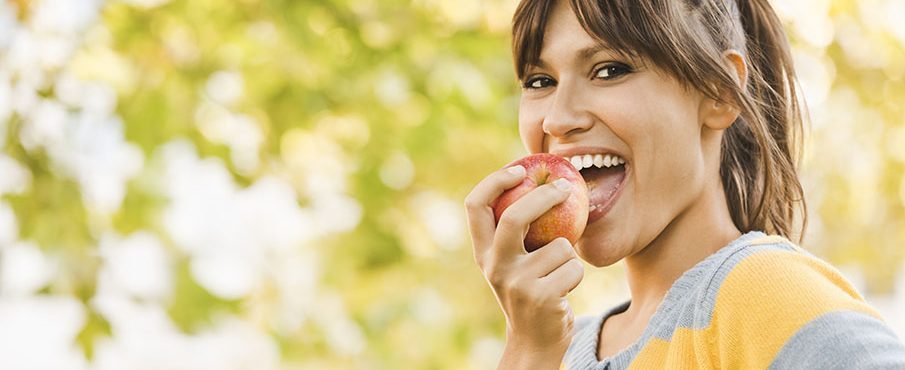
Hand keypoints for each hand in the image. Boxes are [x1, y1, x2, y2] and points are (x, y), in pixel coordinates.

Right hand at [465, 165, 584, 367]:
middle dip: (544, 197)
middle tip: (565, 188)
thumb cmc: (531, 291)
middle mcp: (494, 266)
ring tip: (558, 275)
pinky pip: (574, 267)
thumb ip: (517, 232)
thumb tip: (542, 180)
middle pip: (515, 217)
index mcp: (483, 253)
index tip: (518, 169)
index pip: (475, 206)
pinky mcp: (542, 296)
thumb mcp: (513, 262)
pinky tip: (564, 290)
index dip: (494, 181)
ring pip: (560, 245)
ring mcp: (516, 282)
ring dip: (569, 256)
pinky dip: (577, 275)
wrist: (535, 342)